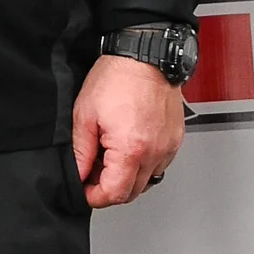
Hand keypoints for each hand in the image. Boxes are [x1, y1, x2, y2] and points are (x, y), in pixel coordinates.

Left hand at [72, 55, 185, 207]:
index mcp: (131, 149)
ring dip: (127, 177)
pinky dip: (142, 164)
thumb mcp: (85, 116)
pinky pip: (159, 165)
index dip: (94, 197)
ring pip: (147, 180)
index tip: (85, 189)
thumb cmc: (118, 78)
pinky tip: (128, 147)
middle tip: (93, 171)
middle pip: (132, 192)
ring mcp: (168, 146)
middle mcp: (155, 152)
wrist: (145, 56)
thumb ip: (81, 153)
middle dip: (109, 188)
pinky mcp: (174, 139)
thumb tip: (78, 176)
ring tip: (111, 155)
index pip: (114, 194)